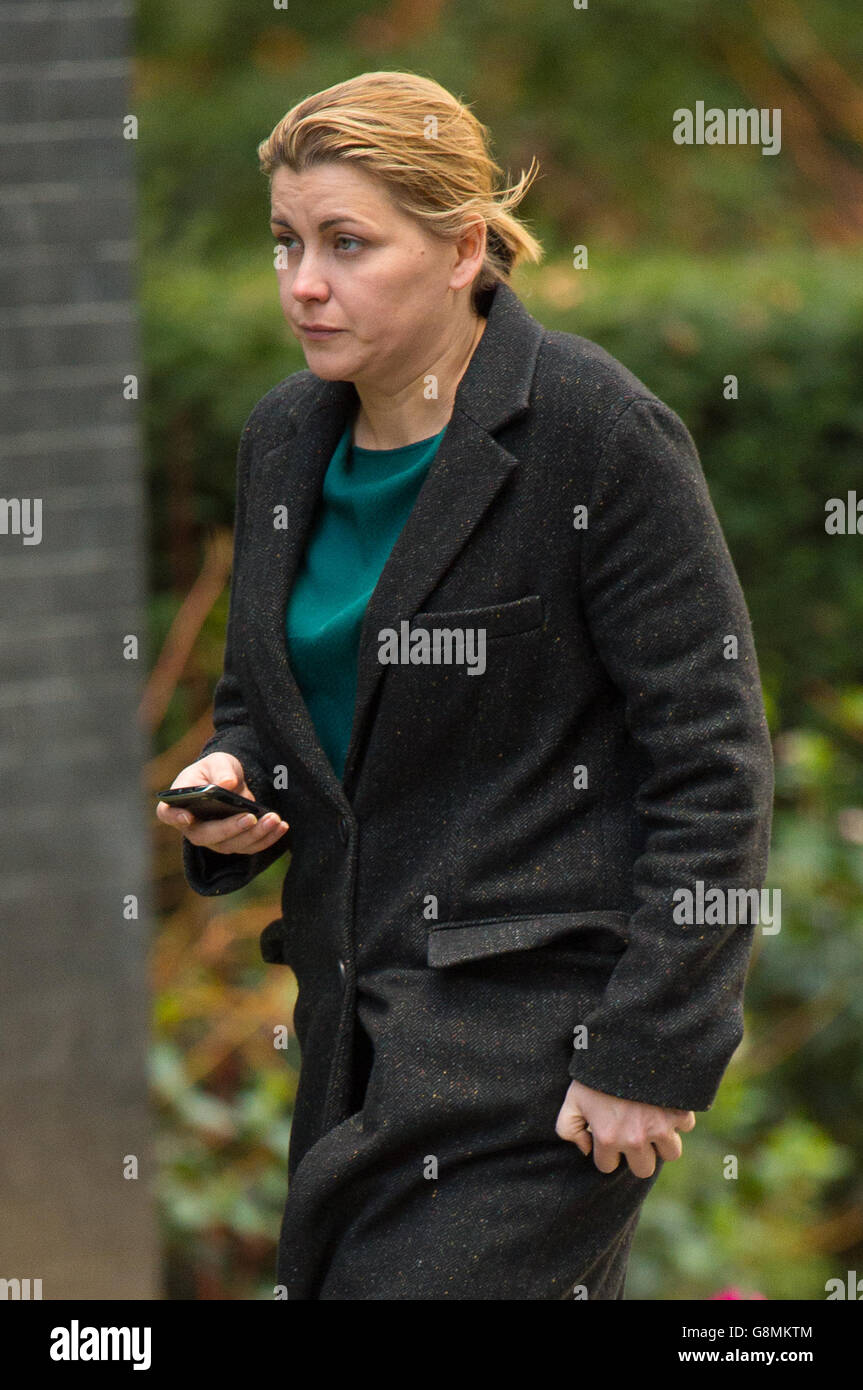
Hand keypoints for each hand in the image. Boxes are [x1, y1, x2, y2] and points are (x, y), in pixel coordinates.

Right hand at [156, 752, 288, 855]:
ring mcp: (214, 839)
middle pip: (206, 836)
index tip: (187, 817)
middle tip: (251, 817)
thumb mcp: (218, 762)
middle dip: (230, 829)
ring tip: (274, 819)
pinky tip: (281, 826)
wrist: (231, 779)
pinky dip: (267, 838)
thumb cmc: (216, 770)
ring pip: (232, 845)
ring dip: (255, 835)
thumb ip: (220, 771)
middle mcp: (193, 827)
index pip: (168, 814)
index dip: (175, 818)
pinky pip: (250, 846)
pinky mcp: (235, 843)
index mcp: (178, 804)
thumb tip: (227, 784)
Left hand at [555, 1078, 694, 1177]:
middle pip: (643, 1169)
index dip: (607, 1152)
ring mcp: (659, 1127)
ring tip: (654, 1122)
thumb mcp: (571, 1098)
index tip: (608, 1136)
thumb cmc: (595, 1071)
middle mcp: (634, 1139)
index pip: (608, 1166)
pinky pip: (686, 1126)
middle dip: (638, 1154)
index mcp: (607, 1138)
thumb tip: (586, 1150)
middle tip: (634, 1133)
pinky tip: (666, 1102)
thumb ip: (568, 1128)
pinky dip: (679, 1116)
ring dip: (663, 1141)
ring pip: (670, 1153)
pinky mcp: (679, 1112)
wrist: (625, 1041)